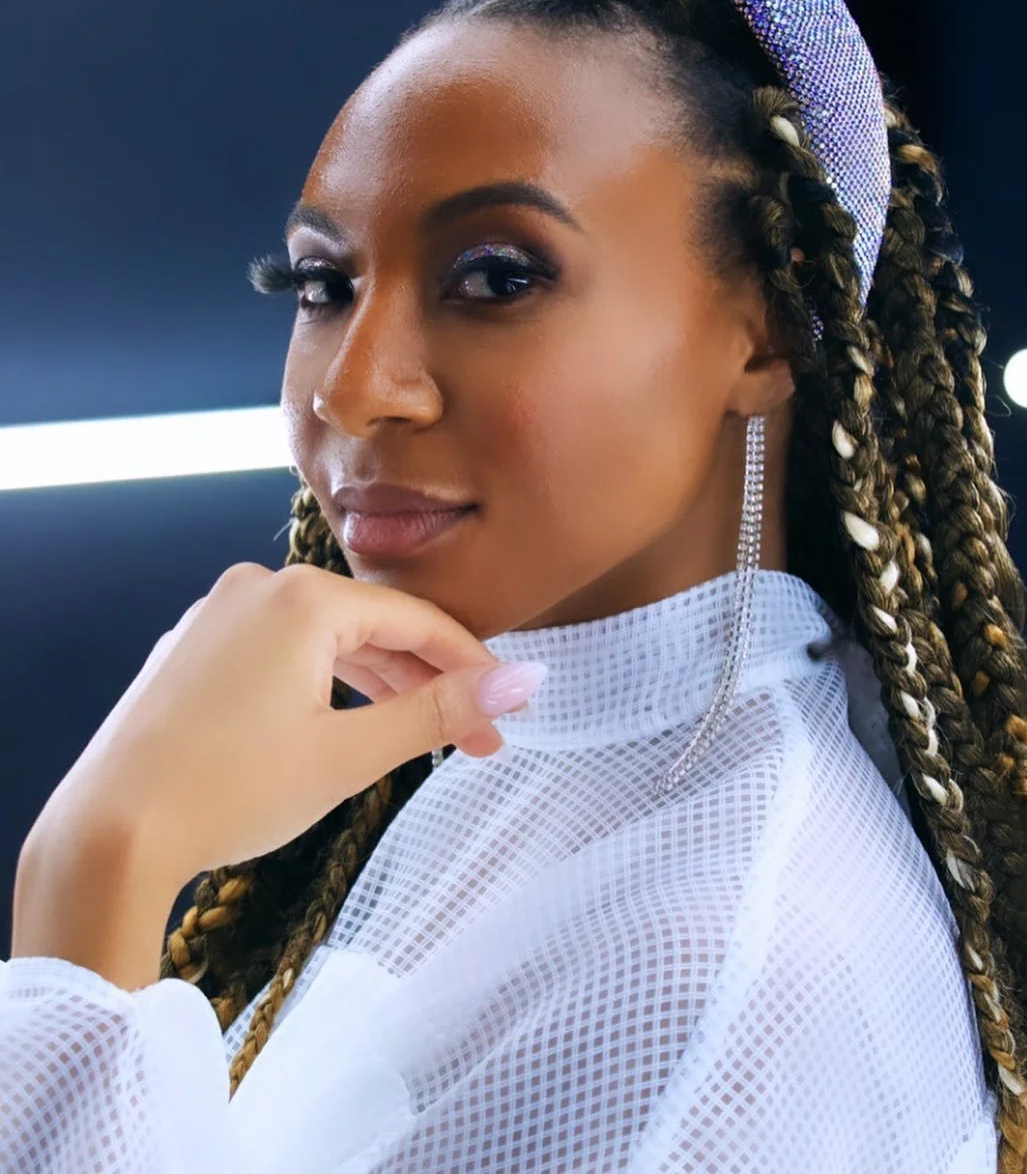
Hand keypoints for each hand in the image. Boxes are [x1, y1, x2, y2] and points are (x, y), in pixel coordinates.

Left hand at [25, 562, 545, 896]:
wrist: (107, 835)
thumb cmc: (228, 791)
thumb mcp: (349, 755)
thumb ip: (439, 711)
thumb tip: (523, 682)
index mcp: (301, 598)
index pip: (415, 620)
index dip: (472, 666)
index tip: (508, 711)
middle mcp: (256, 589)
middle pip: (369, 628)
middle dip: (426, 683)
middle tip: (475, 740)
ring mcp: (215, 618)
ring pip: (322, 642)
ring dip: (376, 685)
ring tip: (417, 736)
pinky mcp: (190, 652)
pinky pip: (277, 654)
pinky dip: (321, 685)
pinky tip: (340, 723)